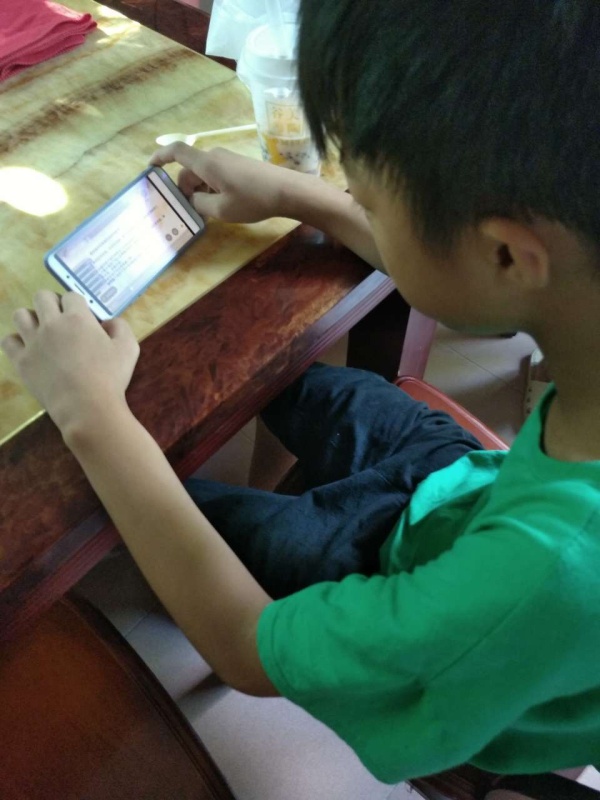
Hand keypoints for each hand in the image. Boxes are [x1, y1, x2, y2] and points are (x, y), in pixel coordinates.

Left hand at [1, 291, 138, 433]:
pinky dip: (17, 342)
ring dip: (31, 318)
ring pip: (20, 315)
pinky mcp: (22, 361)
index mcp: (77, 318)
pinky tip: (29, 349)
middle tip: (61, 320)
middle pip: (42, 297)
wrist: (87, 407)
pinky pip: (9, 341)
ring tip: (42, 332)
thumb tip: (108, 322)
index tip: (83, 319)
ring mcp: (33, 342)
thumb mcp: (129, 348)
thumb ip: (120, 327)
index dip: (78, 305)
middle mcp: (51, 324)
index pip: (71, 296)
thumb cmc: (110, 378)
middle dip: (52, 303)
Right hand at [149, 144, 293, 222]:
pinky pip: (215, 174)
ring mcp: (227, 159)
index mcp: (206, 163)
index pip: (176, 152)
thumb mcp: (221, 209)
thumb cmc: (253, 199)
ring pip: (203, 174)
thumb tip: (192, 200)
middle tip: (188, 211)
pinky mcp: (238, 165)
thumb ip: (200, 204)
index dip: (160, 157)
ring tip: (207, 213)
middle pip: (189, 170)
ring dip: (199, 191)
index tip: (150, 168)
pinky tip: (221, 205)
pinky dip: (211, 188)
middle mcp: (214, 156)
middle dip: (184, 189)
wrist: (287, 190)